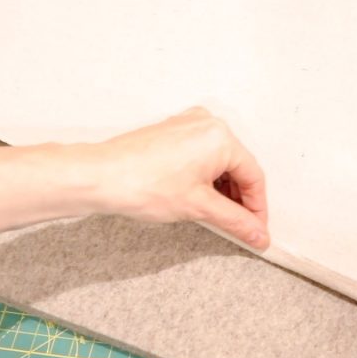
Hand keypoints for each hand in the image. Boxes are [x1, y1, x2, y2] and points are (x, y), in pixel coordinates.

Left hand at [80, 107, 268, 248]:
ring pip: (220, 161)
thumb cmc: (141, 183)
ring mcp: (188, 125)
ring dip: (223, 189)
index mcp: (220, 137)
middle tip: (240, 226)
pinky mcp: (174, 131)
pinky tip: (200, 197)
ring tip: (217, 215)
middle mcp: (207, 124)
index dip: (257, 207)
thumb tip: (257, 233)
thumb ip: (235, 221)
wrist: (99, 177)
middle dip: (240, 199)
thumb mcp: (198, 207)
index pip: (253, 176)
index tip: (257, 229)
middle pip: (238, 167)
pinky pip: (202, 154)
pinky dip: (206, 177)